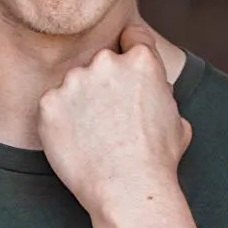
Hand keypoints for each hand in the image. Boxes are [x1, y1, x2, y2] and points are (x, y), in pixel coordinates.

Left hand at [37, 23, 189, 214]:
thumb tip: (156, 93)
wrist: (127, 189)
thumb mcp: (178, 120)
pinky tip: (75, 143)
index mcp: (141, 61)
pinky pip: (52, 106)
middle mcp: (106, 62)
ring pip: (74, 85)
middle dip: (104, 83)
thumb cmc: (158, 160)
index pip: (133, 38)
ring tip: (93, 136)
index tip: (126, 73)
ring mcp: (74, 81)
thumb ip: (161, 95)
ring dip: (79, 102)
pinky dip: (59, 121)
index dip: (131, 53)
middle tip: (109, 118)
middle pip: (101, 62)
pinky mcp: (49, 103)